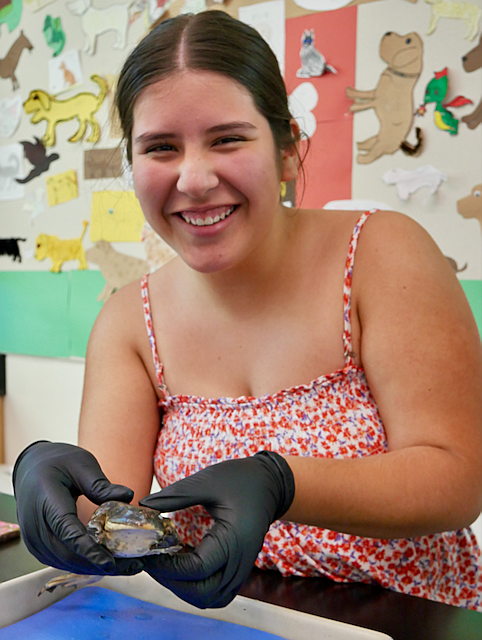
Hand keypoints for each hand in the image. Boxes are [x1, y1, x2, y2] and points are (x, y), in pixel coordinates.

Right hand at [13, 440, 142, 575]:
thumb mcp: (81, 465)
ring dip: (95, 568)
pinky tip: (107, 561)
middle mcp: (36, 526)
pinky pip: (61, 561)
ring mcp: (35, 539)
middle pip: (67, 554)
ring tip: (127, 566)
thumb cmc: (56, 463)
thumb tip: (128, 496)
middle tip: (134, 565)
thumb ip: (100, 484)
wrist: (31, 468)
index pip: (66, 531)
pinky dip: (85, 564)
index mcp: (46, 501)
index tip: (110, 562)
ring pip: (65, 562)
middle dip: (100, 564)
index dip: (88, 550)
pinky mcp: (39, 547)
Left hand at [140, 451, 293, 607]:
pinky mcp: (238, 568)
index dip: (168, 567)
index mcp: (235, 538)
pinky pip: (216, 590)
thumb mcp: (207, 481)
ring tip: (166, 565)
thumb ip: (176, 495)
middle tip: (153, 561)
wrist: (269, 483)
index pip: (198, 569)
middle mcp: (241, 560)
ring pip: (210, 598)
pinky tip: (182, 565)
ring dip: (184, 588)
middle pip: (203, 593)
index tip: (149, 553)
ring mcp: (242, 568)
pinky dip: (196, 586)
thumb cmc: (241, 479)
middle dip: (173, 582)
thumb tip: (145, 504)